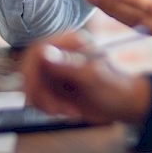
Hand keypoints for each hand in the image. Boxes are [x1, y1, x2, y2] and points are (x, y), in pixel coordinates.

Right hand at [20, 32, 151, 123]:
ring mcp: (56, 69)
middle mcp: (61, 52)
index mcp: (71, 41)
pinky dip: (47, 108)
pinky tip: (66, 111)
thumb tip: (42, 51)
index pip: (37, 50)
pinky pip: (37, 96)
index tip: (36, 93)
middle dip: (39, 93)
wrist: (122, 105)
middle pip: (30, 69)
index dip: (31, 72)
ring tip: (67, 111)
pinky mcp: (54, 85)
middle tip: (54, 110)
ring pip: (31, 86)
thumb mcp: (92, 76)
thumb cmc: (114, 87)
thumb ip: (67, 64)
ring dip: (45, 103)